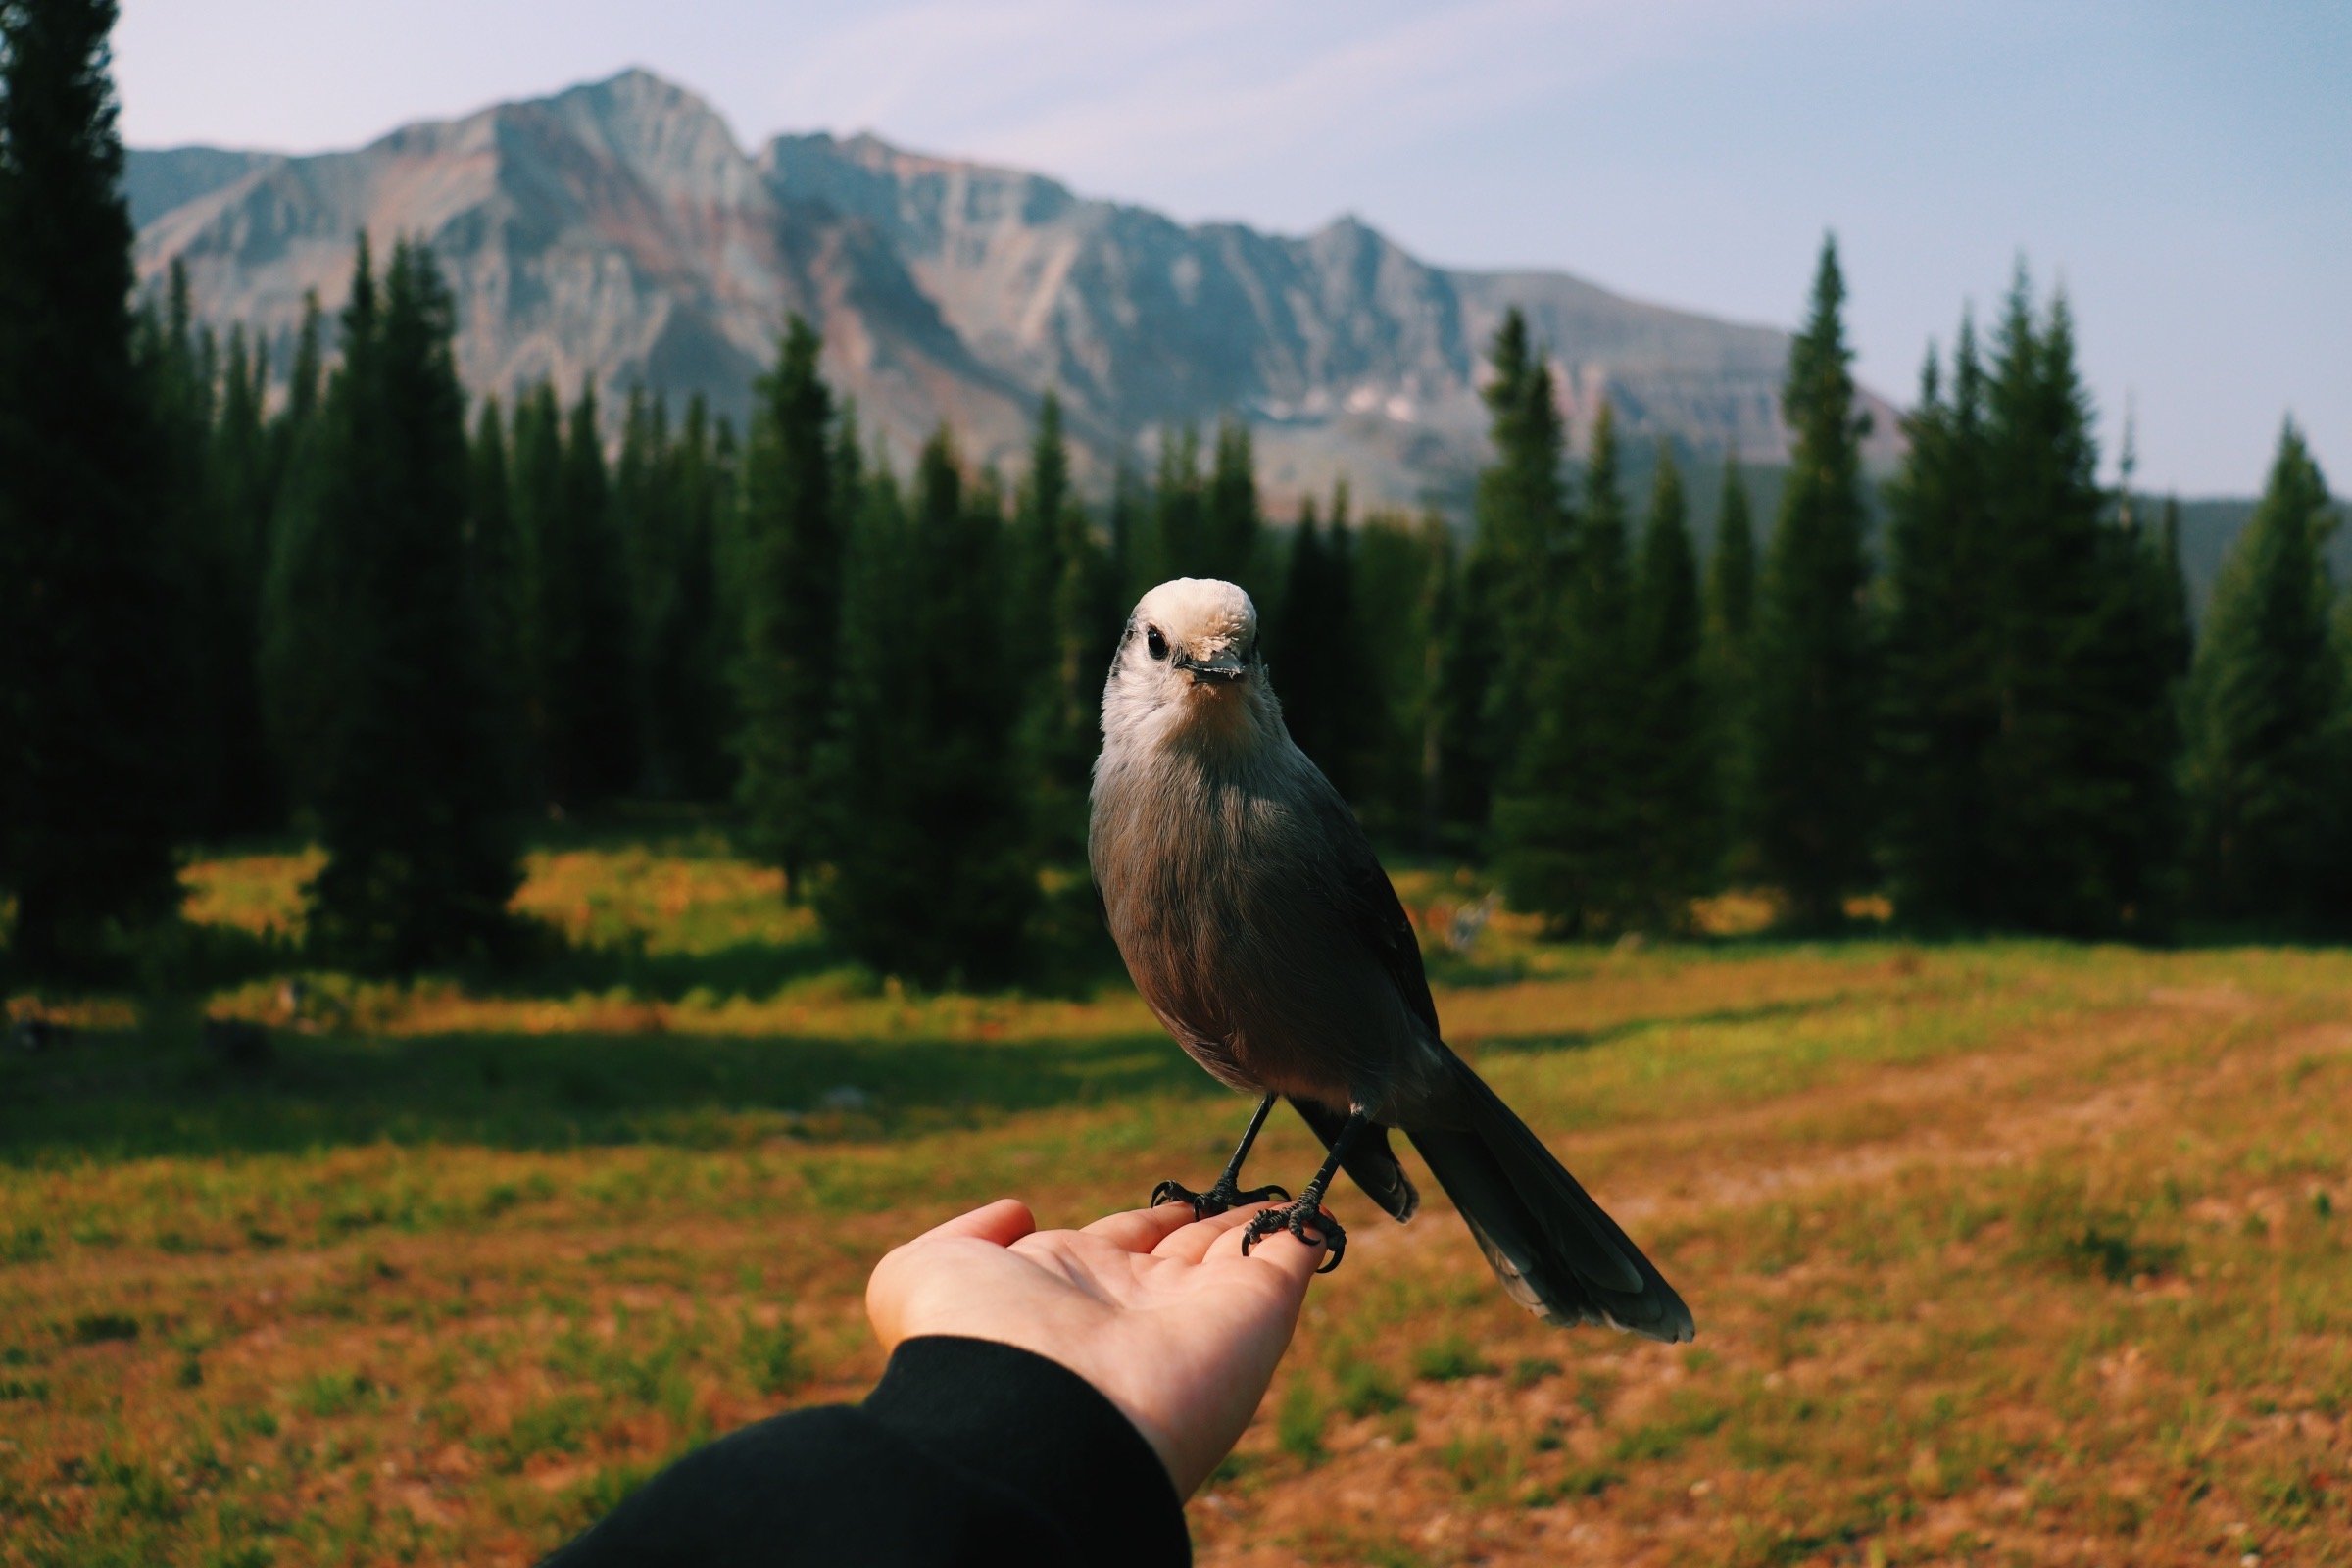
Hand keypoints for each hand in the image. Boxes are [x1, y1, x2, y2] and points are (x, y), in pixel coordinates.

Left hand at [866, 1197, 1327, 1497]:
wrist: (1037, 1422)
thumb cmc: (973, 1346)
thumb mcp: (923, 1273)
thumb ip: (965, 1234)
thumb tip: (1016, 1209)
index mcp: (1068, 1293)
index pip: (1120, 1247)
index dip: (1148, 1223)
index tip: (1173, 1204)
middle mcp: (1137, 1306)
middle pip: (1186, 1255)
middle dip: (1209, 1227)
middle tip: (1238, 1196)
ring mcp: (1200, 1312)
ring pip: (1240, 1256)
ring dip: (1261, 1226)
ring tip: (1286, 1196)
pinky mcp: (1256, 1312)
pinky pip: (1290, 1260)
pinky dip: (1308, 1235)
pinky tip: (1319, 1214)